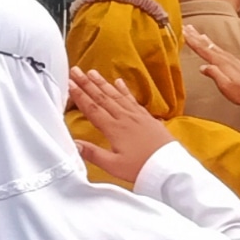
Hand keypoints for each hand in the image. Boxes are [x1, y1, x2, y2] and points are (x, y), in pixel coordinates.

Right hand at [70, 67, 173, 182]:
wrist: (169, 167)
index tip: (70, 84)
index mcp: (114, 129)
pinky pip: (132, 99)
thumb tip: (74, 143)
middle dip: (87, 83)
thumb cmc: (141, 168)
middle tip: (76, 71)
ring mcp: (136, 116)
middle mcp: (124, 118)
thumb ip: (93, 154)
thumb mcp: (114, 166)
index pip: (93, 108)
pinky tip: (119, 82)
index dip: (80, 96)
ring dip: (103, 83)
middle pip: (102, 97)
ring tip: (92, 72)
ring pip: (116, 95)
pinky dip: (124, 89)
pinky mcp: (146, 117)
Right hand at [186, 29, 239, 112]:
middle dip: (196, 36)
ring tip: (196, 32)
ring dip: (203, 38)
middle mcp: (225, 58)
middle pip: (207, 44)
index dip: (192, 40)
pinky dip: (212, 44)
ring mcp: (230, 59)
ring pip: (213, 46)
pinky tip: (211, 45)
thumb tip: (202, 67)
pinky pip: (218, 49)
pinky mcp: (234, 62)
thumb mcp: (225, 86)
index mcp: (221, 62)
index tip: (183, 32)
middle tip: (186, 27)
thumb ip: (214, 74)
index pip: (203, 49)